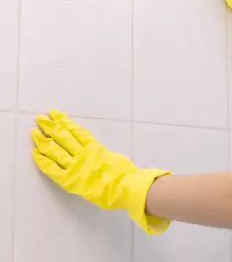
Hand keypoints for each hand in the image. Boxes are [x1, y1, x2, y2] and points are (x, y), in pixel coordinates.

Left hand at [31, 110, 171, 233]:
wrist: (126, 187)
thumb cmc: (124, 174)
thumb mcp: (114, 158)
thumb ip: (101, 154)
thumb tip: (95, 153)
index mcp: (95, 147)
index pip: (76, 131)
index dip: (64, 121)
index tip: (55, 114)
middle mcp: (83, 154)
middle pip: (63, 137)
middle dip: (50, 127)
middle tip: (40, 119)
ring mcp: (76, 166)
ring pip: (56, 150)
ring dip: (43, 140)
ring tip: (34, 132)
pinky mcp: (70, 180)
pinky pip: (53, 169)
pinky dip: (43, 161)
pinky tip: (35, 153)